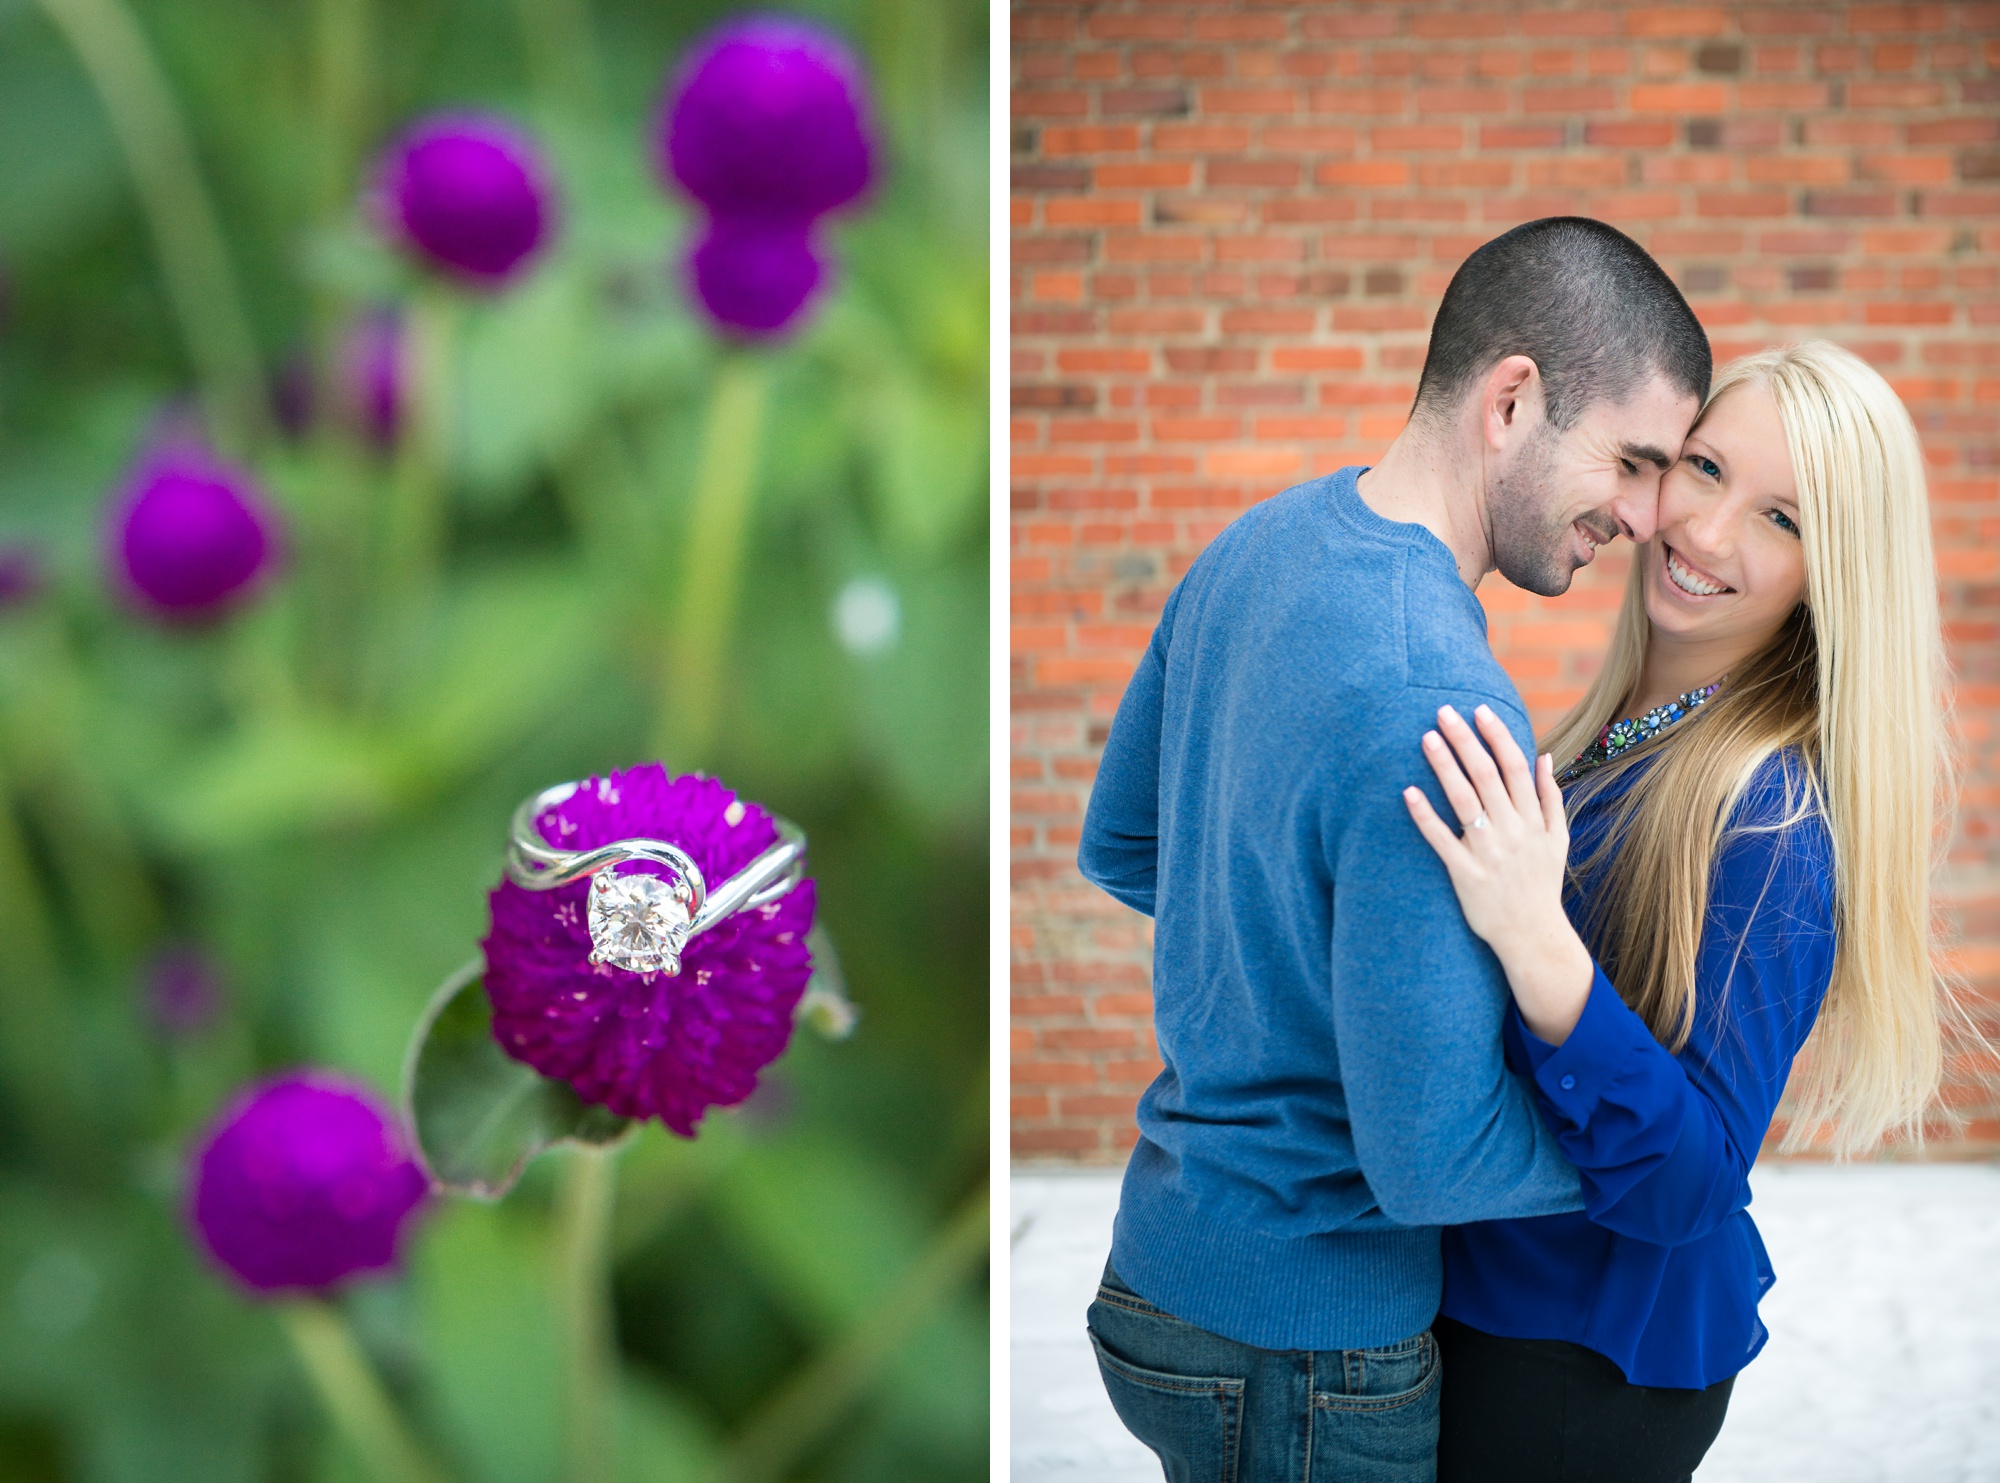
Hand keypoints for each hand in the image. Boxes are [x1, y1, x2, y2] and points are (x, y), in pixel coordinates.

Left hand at [1400, 704, 1592, 1045]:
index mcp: (1534, 819)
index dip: (1497, 736)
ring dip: (1445, 766)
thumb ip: (1551, 798)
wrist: (1533, 935)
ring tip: (1427, 738)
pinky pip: (1441, 840)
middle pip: (1487, 775)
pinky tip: (1408, 792)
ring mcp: (1488, 852)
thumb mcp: (1558, 840)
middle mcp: (1512, 831)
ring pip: (1464, 800)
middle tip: (1443, 711)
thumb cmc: (1542, 884)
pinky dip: (1425, 815)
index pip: (1514, 767)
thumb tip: (1545, 757)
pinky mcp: (1466, 874)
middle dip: (1465, 740)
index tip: (1479, 711)